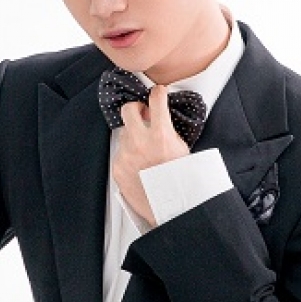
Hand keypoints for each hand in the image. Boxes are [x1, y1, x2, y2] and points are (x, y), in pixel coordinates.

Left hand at [112, 85, 189, 226]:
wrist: (171, 208)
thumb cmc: (181, 182)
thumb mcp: (183, 150)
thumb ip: (169, 131)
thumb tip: (161, 118)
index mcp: (161, 136)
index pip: (156, 100)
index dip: (158, 93)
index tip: (158, 93)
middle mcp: (141, 143)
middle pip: (128, 109)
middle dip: (136, 109)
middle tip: (143, 115)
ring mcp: (126, 156)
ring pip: (125, 133)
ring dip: (134, 136)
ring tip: (145, 151)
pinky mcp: (117, 168)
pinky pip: (121, 153)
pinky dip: (129, 156)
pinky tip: (140, 166)